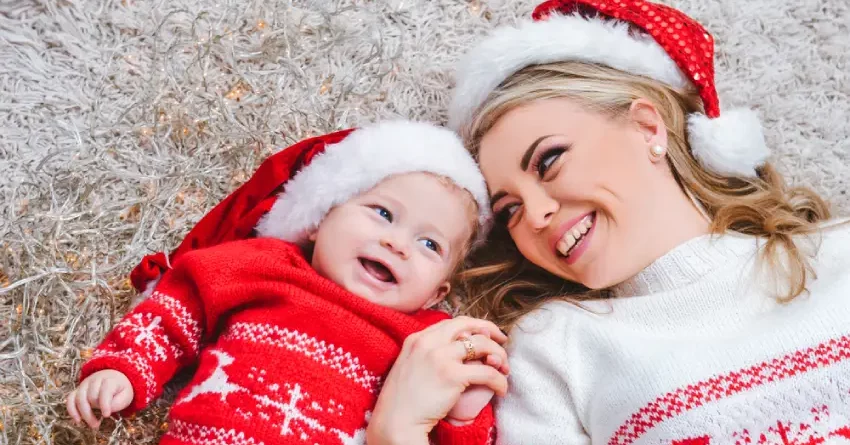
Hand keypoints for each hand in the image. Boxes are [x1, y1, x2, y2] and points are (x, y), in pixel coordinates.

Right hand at [67, 370, 132, 428]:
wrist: (113, 378)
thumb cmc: (120, 389)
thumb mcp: (126, 395)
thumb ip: (118, 402)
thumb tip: (105, 411)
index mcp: (110, 379)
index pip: (105, 390)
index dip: (105, 404)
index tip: (106, 415)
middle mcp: (95, 380)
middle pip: (91, 396)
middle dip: (94, 411)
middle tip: (98, 424)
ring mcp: (84, 384)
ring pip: (79, 398)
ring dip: (84, 414)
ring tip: (92, 424)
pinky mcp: (77, 390)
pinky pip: (70, 399)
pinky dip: (72, 410)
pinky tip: (77, 420)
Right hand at [367, 316, 509, 444]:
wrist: (395, 422)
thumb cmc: (403, 400)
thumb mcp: (410, 365)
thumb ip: (428, 353)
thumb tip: (454, 348)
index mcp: (417, 338)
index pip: (452, 322)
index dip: (474, 326)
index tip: (486, 334)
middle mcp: (428, 342)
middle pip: (468, 325)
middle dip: (490, 331)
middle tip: (503, 342)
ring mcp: (440, 357)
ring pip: (482, 345)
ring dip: (499, 355)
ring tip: (504, 370)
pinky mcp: (452, 375)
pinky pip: (487, 372)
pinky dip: (499, 380)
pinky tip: (501, 389)